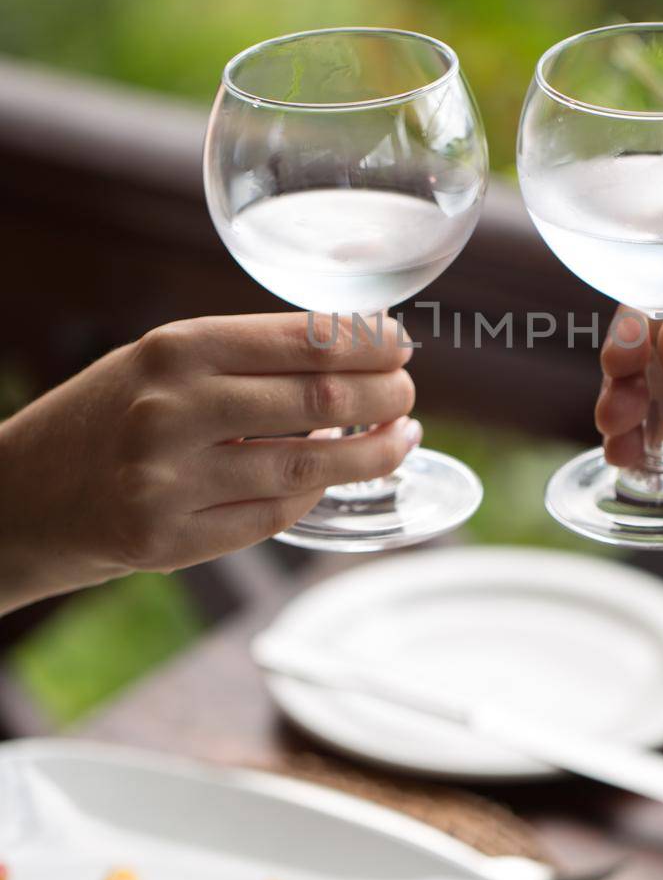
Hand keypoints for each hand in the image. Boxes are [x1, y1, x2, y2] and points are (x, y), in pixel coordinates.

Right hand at [0, 313, 417, 606]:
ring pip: (309, 464)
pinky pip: (274, 516)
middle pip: (320, 397)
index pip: (304, 338)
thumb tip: (355, 349)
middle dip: (384, 395)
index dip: (369, 341)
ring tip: (400, 440)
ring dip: (371, 454)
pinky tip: (335, 477)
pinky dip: (315, 493)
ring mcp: (171, 481)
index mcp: (177, 348)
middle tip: (407, 394)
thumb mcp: (160, 361)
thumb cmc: (105, 416)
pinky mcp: (170, 541)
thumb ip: (243, 357)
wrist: (17, 495)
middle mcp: (174, 410)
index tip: (400, 344)